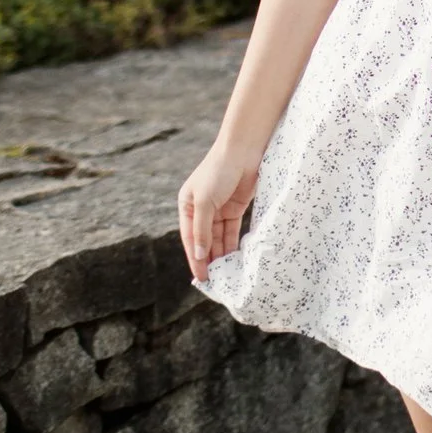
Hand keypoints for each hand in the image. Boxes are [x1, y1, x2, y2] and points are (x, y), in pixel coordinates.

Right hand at [177, 142, 260, 280]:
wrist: (244, 150)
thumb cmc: (218, 170)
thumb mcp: (206, 201)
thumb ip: (202, 229)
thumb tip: (198, 254)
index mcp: (187, 204)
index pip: (189, 238)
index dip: (195, 258)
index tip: (201, 278)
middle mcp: (201, 208)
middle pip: (203, 240)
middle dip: (208, 259)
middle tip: (215, 282)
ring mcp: (218, 208)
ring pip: (218, 238)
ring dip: (221, 254)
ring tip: (226, 275)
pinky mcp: (235, 208)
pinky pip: (231, 231)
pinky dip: (232, 244)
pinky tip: (235, 258)